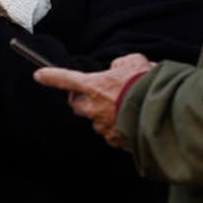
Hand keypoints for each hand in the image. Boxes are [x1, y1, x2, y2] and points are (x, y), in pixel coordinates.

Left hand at [34, 53, 155, 151]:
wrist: (163, 110)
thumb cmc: (147, 84)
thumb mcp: (134, 62)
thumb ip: (120, 65)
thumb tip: (118, 69)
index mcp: (93, 86)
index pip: (65, 78)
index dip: (51, 76)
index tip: (39, 75)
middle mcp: (93, 108)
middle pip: (77, 105)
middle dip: (82, 100)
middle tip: (96, 94)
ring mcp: (103, 126)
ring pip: (96, 121)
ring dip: (104, 115)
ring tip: (124, 107)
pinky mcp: (116, 140)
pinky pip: (112, 134)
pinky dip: (119, 128)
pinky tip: (133, 120)